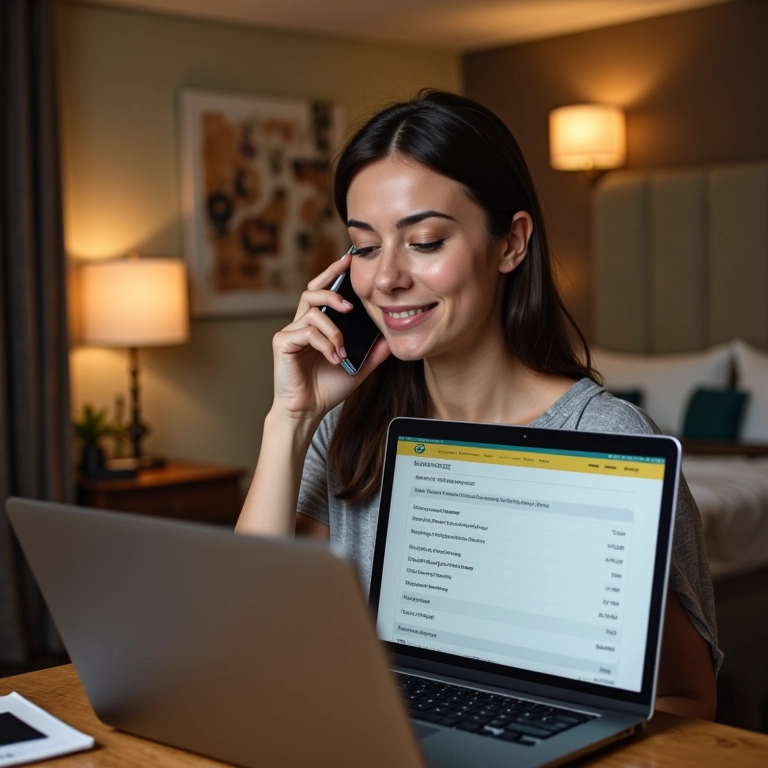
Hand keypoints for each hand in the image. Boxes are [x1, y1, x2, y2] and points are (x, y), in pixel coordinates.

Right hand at [270, 253, 390, 424]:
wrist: (308, 411)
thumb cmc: (327, 388)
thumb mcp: (358, 367)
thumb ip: (373, 352)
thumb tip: (392, 336)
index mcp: (317, 326)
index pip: (323, 292)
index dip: (334, 274)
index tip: (349, 260)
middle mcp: (301, 324)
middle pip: (313, 290)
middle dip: (332, 284)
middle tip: (350, 293)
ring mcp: (290, 332)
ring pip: (313, 311)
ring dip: (334, 330)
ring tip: (342, 350)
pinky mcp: (283, 342)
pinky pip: (307, 331)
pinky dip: (325, 343)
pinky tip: (333, 358)